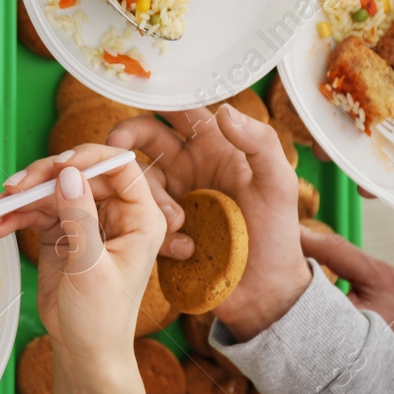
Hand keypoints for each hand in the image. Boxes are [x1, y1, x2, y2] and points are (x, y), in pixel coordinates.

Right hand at [0, 145, 185, 372]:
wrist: (84, 352)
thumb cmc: (101, 319)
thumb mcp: (91, 268)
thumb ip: (79, 219)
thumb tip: (68, 175)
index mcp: (140, 218)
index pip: (119, 168)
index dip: (88, 159)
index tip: (57, 166)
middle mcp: (115, 214)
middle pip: (79, 174)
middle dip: (43, 178)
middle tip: (14, 188)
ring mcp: (86, 221)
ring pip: (53, 190)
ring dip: (22, 197)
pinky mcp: (62, 233)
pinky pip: (37, 211)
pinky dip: (16, 215)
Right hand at [107, 107, 308, 340]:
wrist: (265, 293)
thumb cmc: (277, 236)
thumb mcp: (278, 184)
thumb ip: (259, 142)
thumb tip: (224, 112)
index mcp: (214, 147)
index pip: (181, 112)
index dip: (158, 101)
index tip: (136, 100)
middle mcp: (187, 167)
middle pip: (144, 138)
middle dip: (126, 140)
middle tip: (115, 149)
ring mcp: (169, 197)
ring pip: (137, 179)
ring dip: (149, 196)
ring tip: (179, 223)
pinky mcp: (156, 227)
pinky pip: (137, 218)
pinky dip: (152, 229)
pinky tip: (181, 248)